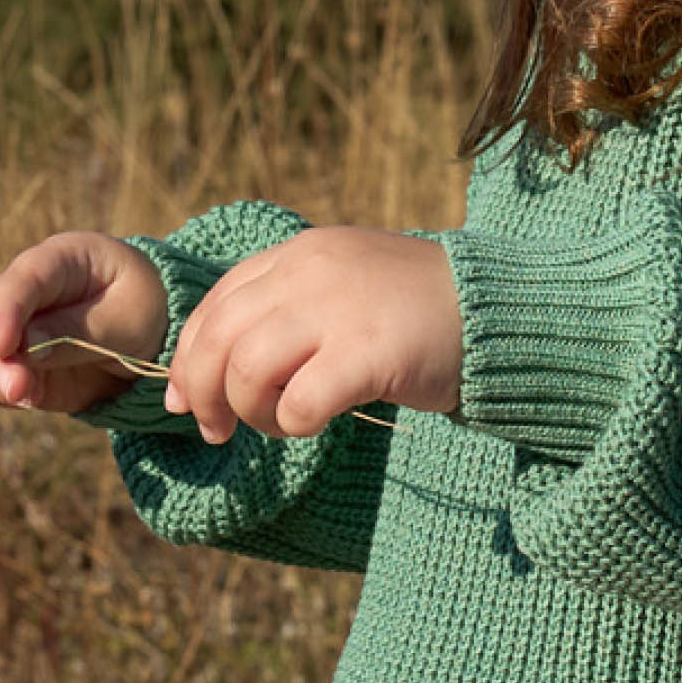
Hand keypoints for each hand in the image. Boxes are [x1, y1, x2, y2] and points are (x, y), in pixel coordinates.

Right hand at [0, 232, 169, 433]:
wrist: (148, 334)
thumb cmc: (141, 310)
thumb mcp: (128, 318)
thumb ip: (77, 331)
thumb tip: (24, 347)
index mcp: (61, 260)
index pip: (23, 278)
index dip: (6, 310)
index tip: (1, 345)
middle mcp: (21, 288)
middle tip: (21, 389)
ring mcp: (6, 328)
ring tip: (24, 400)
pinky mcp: (3, 367)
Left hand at [164, 226, 462, 442]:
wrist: (496, 310)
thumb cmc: (416, 310)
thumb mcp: (344, 284)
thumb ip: (288, 306)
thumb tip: (212, 368)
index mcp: (301, 253)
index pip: (218, 303)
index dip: (189, 357)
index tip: (186, 398)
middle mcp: (312, 273)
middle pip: (219, 339)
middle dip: (202, 393)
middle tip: (214, 429)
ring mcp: (340, 311)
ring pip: (246, 371)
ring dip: (250, 412)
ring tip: (277, 424)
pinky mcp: (369, 354)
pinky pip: (298, 405)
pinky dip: (292, 426)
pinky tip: (315, 424)